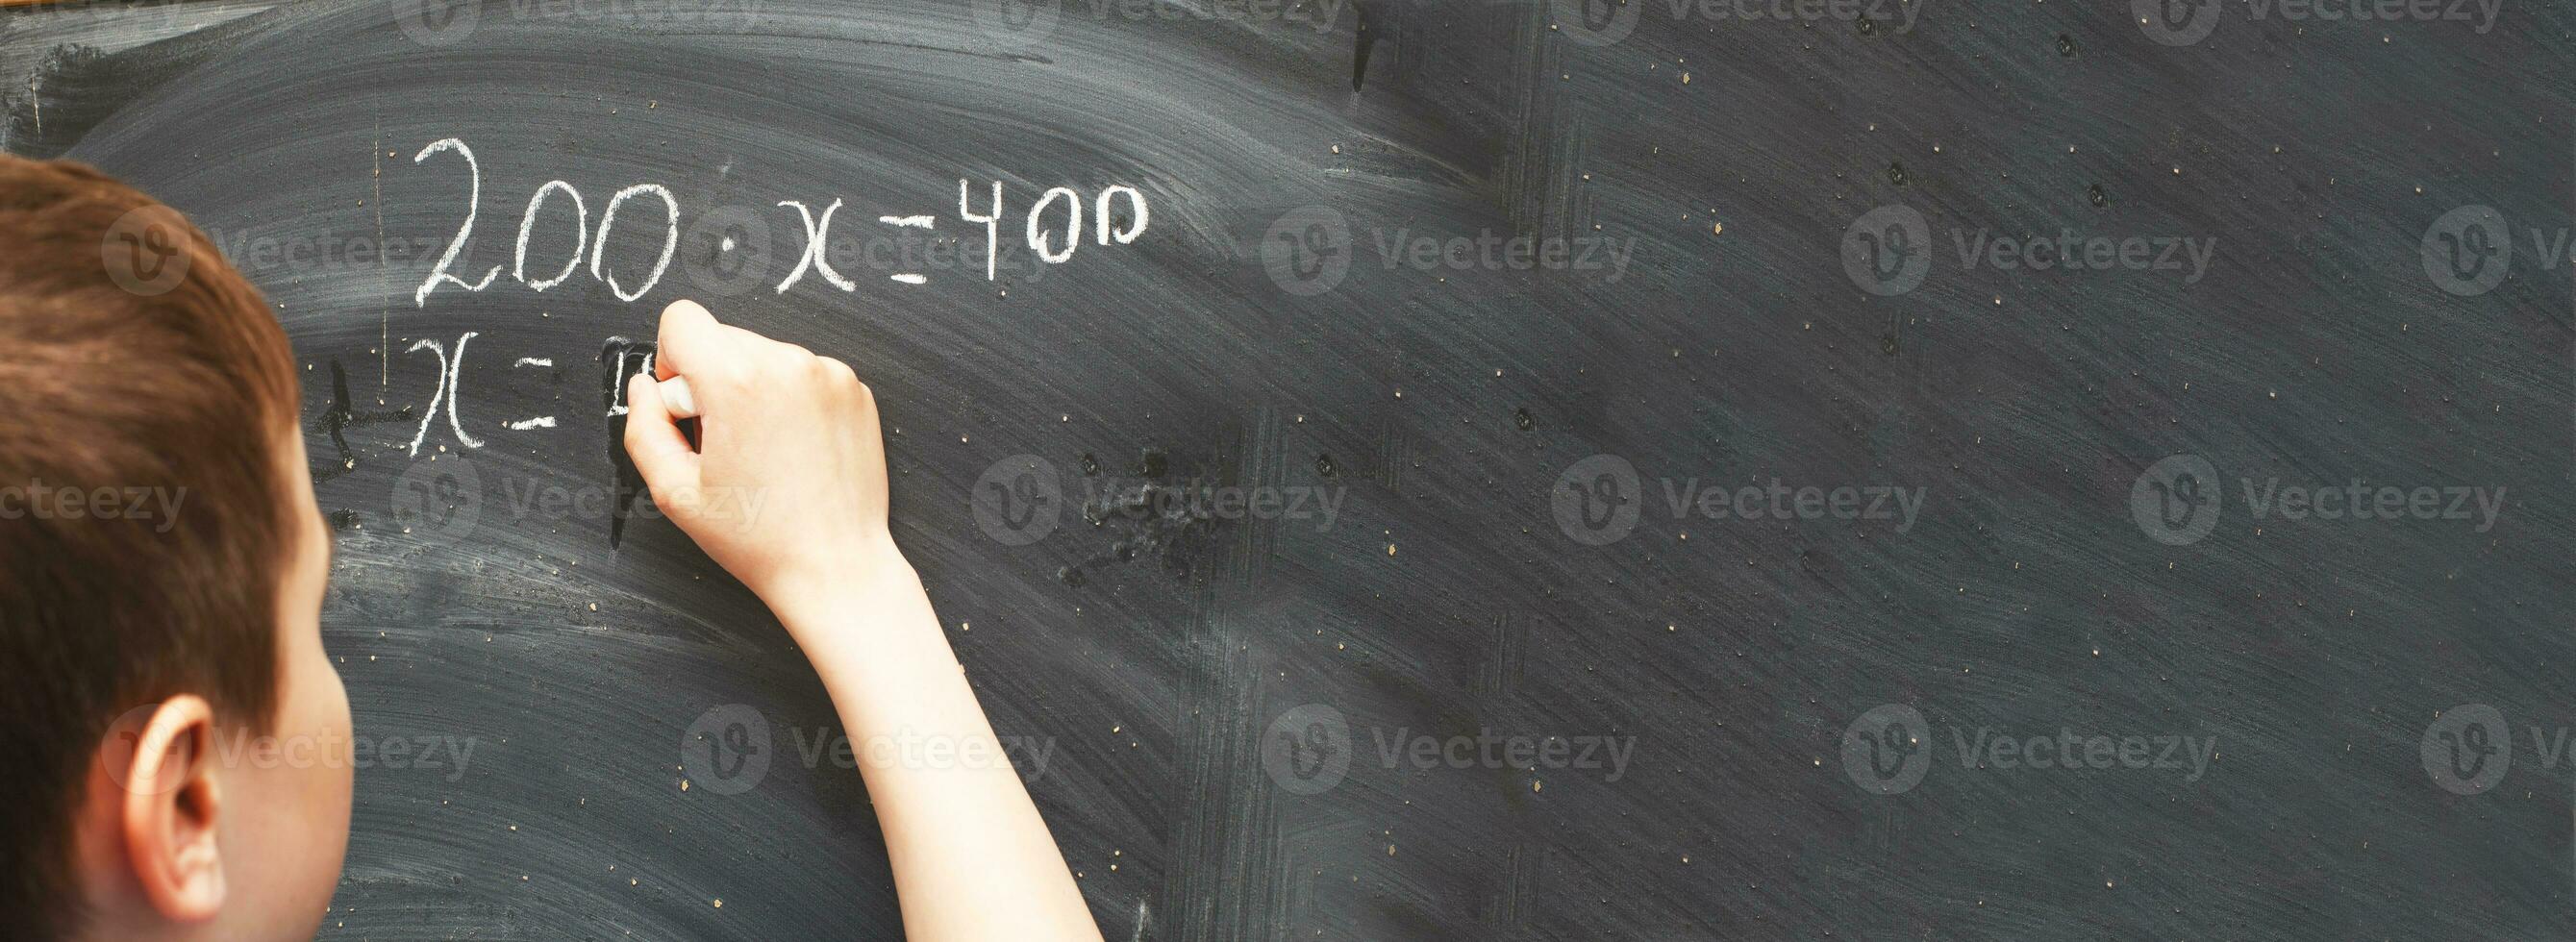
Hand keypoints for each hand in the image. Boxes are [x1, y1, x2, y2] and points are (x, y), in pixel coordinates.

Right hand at [623, 299, 907, 610]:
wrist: (835, 565)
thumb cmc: (759, 537)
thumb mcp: (674, 491)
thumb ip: (644, 427)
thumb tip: (645, 388)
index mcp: (738, 381)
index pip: (681, 320)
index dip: (671, 362)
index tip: (688, 405)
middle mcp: (788, 364)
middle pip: (723, 338)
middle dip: (712, 381)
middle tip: (726, 441)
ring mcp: (829, 374)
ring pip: (764, 355)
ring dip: (753, 389)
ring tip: (763, 450)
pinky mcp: (855, 389)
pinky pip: (803, 373)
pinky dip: (791, 400)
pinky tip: (794, 448)